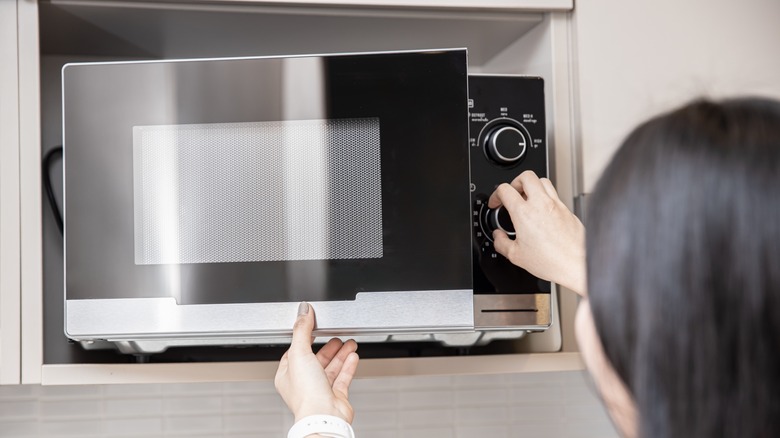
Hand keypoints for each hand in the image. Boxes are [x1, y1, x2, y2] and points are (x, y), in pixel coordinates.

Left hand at [274, 302, 359, 422]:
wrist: (324, 416)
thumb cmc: (307, 393)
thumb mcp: (300, 353)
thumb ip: (302, 330)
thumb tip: (303, 311)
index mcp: (288, 375)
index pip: (295, 352)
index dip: (305, 339)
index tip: (314, 327)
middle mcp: (303, 384)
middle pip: (316, 359)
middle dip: (328, 346)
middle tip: (336, 335)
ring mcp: (320, 390)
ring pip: (331, 368)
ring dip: (340, 354)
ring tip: (349, 343)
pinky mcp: (335, 397)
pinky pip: (343, 378)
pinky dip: (348, 366)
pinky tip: (353, 356)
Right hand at [488, 170, 586, 295]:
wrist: (576, 265)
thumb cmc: (551, 261)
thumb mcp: (516, 256)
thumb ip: (501, 243)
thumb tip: (498, 237)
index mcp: (524, 213)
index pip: (505, 189)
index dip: (496, 194)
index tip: (496, 203)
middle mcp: (541, 204)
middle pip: (526, 176)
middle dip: (515, 182)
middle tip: (512, 194)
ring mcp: (556, 205)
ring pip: (543, 181)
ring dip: (532, 186)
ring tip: (528, 199)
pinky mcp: (567, 210)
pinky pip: (555, 195)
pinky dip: (546, 198)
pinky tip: (543, 212)